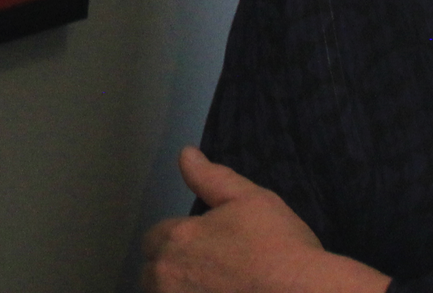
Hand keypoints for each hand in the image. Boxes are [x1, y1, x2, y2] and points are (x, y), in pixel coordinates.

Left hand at [139, 148, 390, 292]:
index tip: (204, 247)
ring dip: (180, 290)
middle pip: (153, 273)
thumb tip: (185, 154)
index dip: (178, 240)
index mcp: (176, 239)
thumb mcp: (250, 200)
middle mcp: (166, 278)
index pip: (154, 239)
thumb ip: (211, 177)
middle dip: (173, 270)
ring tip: (215, 288)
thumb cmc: (278, 247)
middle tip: (212, 271)